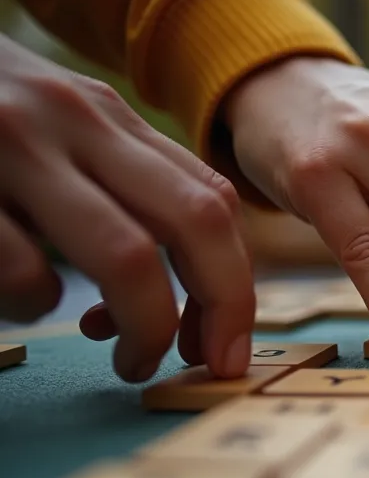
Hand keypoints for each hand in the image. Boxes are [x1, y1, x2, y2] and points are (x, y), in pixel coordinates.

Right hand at [0, 36, 253, 381]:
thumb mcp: (49, 126)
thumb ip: (112, 184)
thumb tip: (181, 293)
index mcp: (104, 115)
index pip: (213, 199)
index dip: (237, 281)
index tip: (229, 343)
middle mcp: (72, 121)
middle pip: (195, 221)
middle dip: (218, 305)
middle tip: (203, 362)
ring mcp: (15, 148)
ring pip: (126, 255)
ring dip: (143, 324)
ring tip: (128, 360)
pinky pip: (26, 271)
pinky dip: (37, 305)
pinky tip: (21, 304)